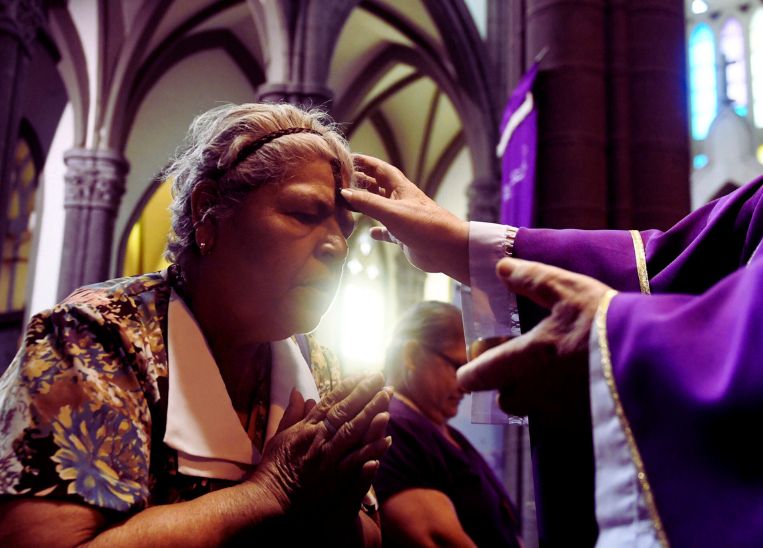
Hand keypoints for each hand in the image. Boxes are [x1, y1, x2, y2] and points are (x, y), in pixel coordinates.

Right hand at [255, 373, 391, 523]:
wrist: (270, 497)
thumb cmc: (274, 468)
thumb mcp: (279, 436)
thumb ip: (292, 414)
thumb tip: (297, 391)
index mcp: (307, 427)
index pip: (331, 401)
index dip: (348, 386)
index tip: (364, 373)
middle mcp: (318, 437)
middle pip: (345, 410)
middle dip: (364, 392)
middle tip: (381, 377)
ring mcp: (327, 457)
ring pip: (353, 430)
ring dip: (371, 412)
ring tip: (387, 397)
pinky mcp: (334, 478)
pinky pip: (356, 461)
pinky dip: (371, 450)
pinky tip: (388, 440)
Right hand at [340, 154, 470, 283]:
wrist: (447, 248)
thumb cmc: (423, 225)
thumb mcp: (391, 211)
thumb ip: (368, 202)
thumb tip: (345, 192)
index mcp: (400, 188)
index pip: (380, 169)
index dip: (365, 162)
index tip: (348, 158)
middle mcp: (401, 200)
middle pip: (378, 186)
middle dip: (362, 182)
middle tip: (343, 180)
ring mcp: (402, 218)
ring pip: (380, 207)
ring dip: (366, 204)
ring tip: (349, 202)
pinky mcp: (404, 235)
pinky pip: (387, 230)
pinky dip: (378, 231)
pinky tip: (370, 233)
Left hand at [457, 257, 614, 418]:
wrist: (658, 361)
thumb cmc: (608, 322)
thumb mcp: (570, 290)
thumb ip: (533, 279)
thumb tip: (501, 268)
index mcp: (528, 358)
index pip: (481, 375)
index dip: (470, 374)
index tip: (468, 370)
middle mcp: (537, 392)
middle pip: (506, 398)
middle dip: (507, 385)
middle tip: (522, 365)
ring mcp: (561, 413)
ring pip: (534, 410)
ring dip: (536, 396)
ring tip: (556, 373)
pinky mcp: (585, 426)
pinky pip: (562, 419)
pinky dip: (564, 406)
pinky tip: (581, 387)